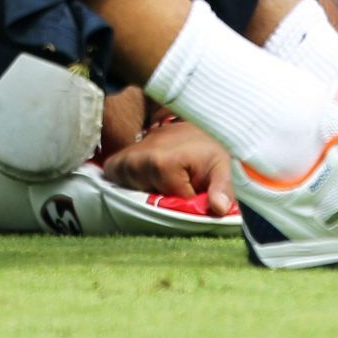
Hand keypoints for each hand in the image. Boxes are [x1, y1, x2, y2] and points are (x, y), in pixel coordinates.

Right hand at [100, 119, 233, 216]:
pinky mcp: (120, 157)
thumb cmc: (207, 149)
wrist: (193, 129)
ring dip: (146, 192)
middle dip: (164, 198)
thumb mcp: (221, 166)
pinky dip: (128, 184)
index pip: (168, 203)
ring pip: (129, 193)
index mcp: (161, 161)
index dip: (184, 203)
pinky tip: (145, 180)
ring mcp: (126, 158)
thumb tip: (220, 208)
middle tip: (179, 183)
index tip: (194, 191)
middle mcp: (137, 158)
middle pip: (145, 200)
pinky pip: (116, 179)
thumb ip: (221, 187)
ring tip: (164, 181)